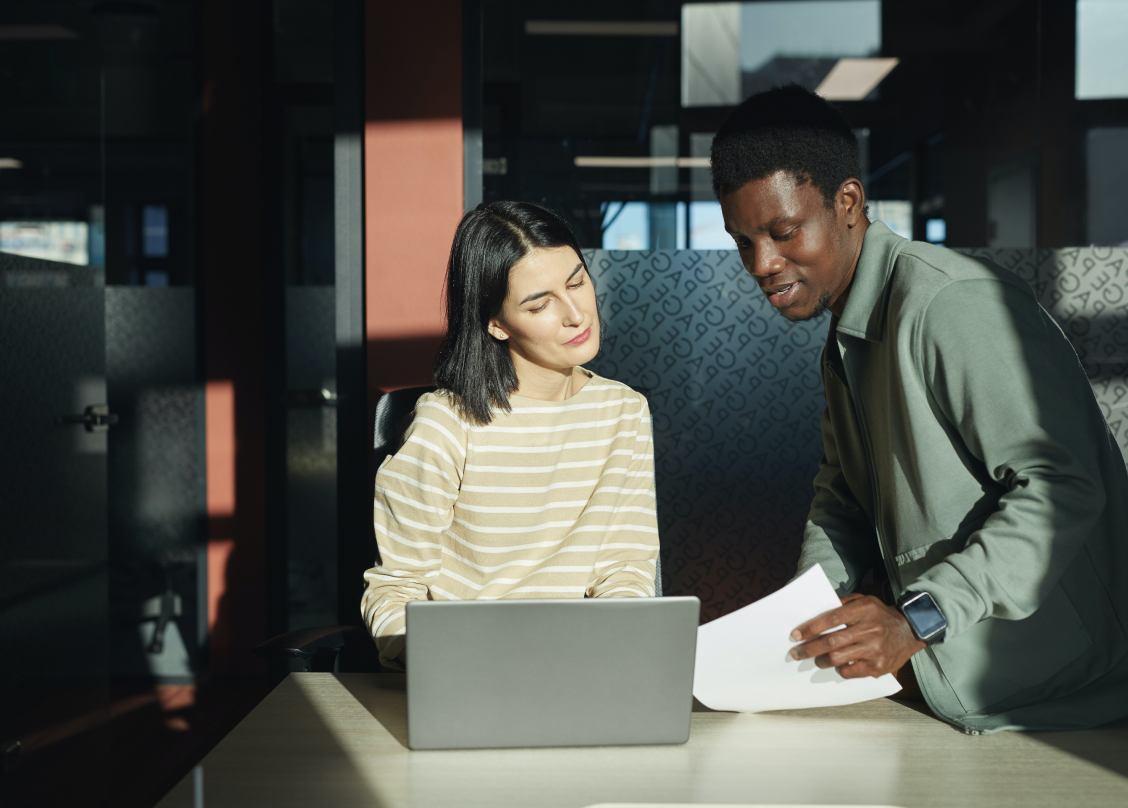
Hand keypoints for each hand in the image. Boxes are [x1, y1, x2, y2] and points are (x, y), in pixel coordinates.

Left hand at [789, 593, 924, 678]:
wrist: (910, 631)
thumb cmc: (880, 614)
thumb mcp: (864, 600)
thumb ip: (843, 603)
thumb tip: (817, 610)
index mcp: (863, 611)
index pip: (830, 619)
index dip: (810, 628)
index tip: (795, 635)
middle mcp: (869, 630)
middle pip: (831, 642)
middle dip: (809, 649)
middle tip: (796, 653)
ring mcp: (874, 650)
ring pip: (838, 658)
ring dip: (821, 661)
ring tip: (816, 660)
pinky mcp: (878, 667)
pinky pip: (850, 671)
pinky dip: (840, 670)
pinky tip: (837, 666)